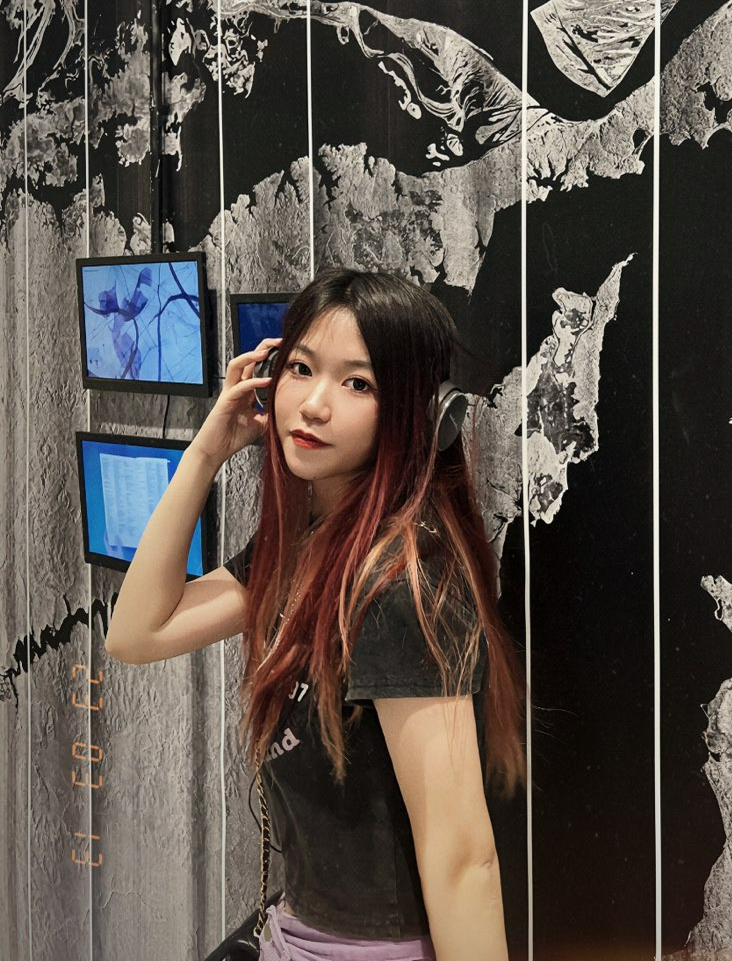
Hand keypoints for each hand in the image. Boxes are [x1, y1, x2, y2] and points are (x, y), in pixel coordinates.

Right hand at [190, 337, 282, 466]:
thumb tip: (287, 410)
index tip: (285, 350)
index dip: (269, 356)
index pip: (256, 367)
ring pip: (236, 366)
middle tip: (278, 341)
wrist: (215, 450)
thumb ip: (270, 413)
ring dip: (251, 357)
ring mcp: (229, 393)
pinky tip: (267, 381)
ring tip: (266, 352)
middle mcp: (236, 388)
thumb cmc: (234, 436)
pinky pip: (239, 388)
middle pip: (246, 360)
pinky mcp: (225, 402)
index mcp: (245, 391)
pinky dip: (253, 382)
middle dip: (262, 348)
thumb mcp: (260, 424)